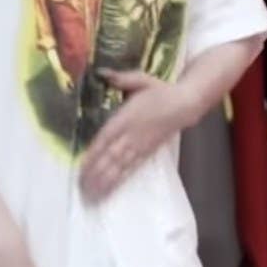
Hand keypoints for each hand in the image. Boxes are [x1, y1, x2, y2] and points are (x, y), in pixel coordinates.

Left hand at [80, 69, 197, 199]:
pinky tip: (110, 189)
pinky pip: (131, 169)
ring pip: (120, 167)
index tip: (81, 167)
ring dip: (106, 181)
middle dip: (96, 174)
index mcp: (127, 117)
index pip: (106, 138)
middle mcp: (132, 134)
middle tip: (82, 188)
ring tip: (93, 195)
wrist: (185, 104)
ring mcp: (140, 146)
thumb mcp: (140, 79)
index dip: (94, 154)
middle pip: (111, 158)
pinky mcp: (147, 153)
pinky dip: (120, 180)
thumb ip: (120, 78)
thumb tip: (101, 71)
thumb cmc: (160, 91)